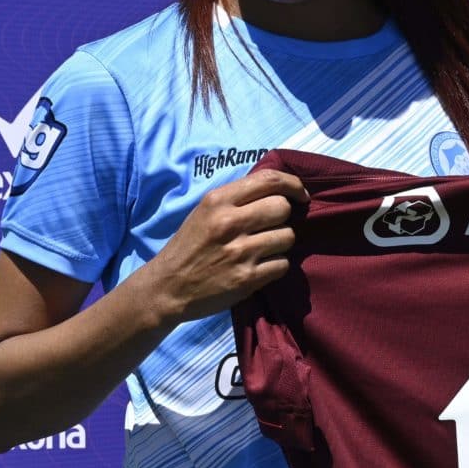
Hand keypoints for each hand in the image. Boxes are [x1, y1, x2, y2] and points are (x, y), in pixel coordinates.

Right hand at [139, 170, 306, 323]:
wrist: (168, 287)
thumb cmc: (190, 246)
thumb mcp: (205, 212)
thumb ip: (238, 199)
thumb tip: (280, 191)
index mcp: (218, 201)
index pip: (269, 180)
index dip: (293, 184)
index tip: (300, 195)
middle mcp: (229, 222)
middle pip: (283, 208)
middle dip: (283, 217)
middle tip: (270, 227)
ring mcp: (240, 251)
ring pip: (288, 236)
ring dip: (280, 243)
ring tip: (262, 249)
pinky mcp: (247, 278)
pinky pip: (283, 264)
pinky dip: (276, 266)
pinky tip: (259, 267)